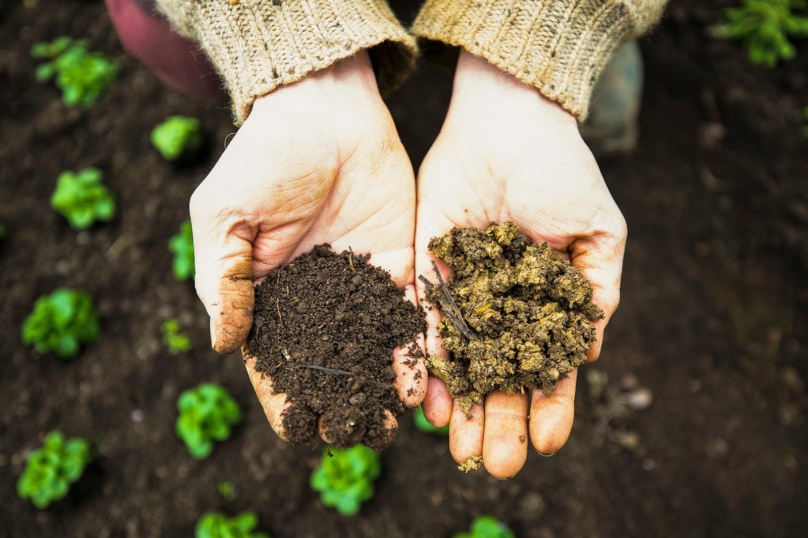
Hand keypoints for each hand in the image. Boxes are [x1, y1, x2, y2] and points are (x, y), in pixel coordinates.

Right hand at [189, 52, 424, 447]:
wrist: (325, 110)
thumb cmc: (264, 157)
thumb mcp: (225, 216)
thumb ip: (224, 278)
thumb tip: (223, 344)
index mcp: (269, 294)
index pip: (275, 360)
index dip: (284, 398)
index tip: (298, 430)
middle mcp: (317, 299)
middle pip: (328, 366)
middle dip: (338, 404)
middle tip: (353, 437)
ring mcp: (360, 285)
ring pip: (369, 351)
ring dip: (377, 390)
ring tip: (388, 429)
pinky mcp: (399, 265)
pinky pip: (405, 316)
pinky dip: (409, 351)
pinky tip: (416, 385)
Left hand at [416, 51, 626, 477]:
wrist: (508, 124)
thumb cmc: (562, 172)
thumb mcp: (599, 234)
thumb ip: (596, 293)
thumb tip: (589, 355)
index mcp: (545, 301)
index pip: (548, 365)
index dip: (551, 405)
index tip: (548, 443)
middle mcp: (502, 305)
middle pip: (502, 375)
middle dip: (501, 421)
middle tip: (499, 466)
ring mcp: (464, 292)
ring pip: (463, 362)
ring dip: (463, 407)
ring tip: (462, 450)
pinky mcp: (428, 271)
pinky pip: (426, 323)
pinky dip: (428, 361)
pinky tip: (430, 401)